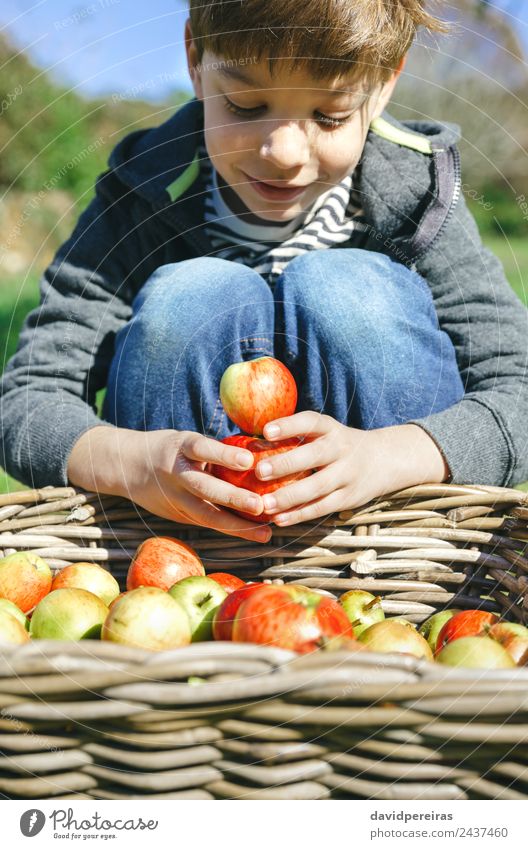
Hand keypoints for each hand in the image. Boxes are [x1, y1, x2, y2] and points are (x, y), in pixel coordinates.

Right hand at [67, 426, 270, 543]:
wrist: (125, 466)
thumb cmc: (169, 449)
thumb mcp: (185, 441)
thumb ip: (213, 451)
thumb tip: (260, 452)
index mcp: (179, 448)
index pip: (202, 448)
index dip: (224, 454)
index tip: (248, 460)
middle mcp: (176, 474)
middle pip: (205, 488)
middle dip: (234, 498)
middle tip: (261, 506)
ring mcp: (175, 499)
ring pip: (207, 515)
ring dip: (238, 526)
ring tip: (265, 533)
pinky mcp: (177, 515)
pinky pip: (207, 522)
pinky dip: (232, 528)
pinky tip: (255, 533)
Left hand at [253, 412, 448, 525]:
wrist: (383, 460)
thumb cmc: (337, 444)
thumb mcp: (325, 432)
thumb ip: (296, 435)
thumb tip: (249, 438)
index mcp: (331, 429)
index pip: (310, 422)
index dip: (289, 425)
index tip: (266, 431)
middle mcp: (341, 449)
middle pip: (314, 456)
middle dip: (287, 464)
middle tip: (260, 471)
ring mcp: (347, 475)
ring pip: (318, 487)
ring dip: (290, 497)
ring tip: (264, 505)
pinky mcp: (347, 498)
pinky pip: (321, 508)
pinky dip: (299, 515)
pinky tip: (278, 519)